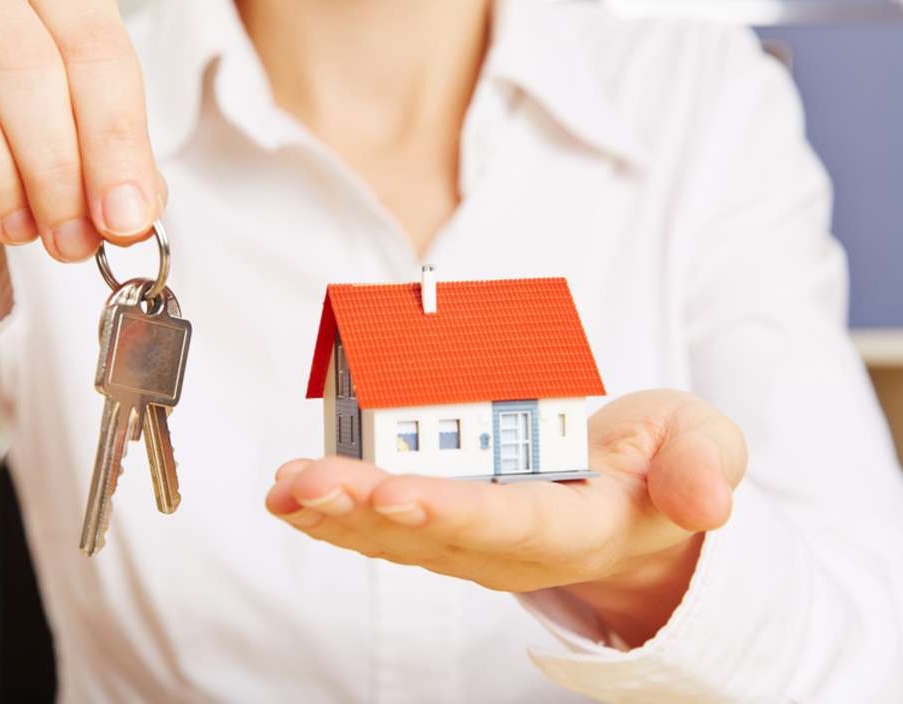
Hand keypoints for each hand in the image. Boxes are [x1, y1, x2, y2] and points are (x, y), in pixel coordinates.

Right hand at [0, 0, 164, 313]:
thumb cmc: (12, 146)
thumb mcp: (79, 156)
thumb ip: (112, 175)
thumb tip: (130, 216)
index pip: (96, 47)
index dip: (115, 140)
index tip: (125, 215)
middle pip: (25, 63)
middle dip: (56, 167)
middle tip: (71, 238)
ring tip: (18, 229)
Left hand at [266, 389, 746, 646]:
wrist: (634, 507)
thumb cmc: (661, 468)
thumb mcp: (704, 447)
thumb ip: (705, 466)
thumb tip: (708, 504)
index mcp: (575, 525)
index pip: (507, 521)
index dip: (450, 510)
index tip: (394, 491)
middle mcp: (512, 543)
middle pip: (430, 532)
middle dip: (362, 508)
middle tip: (305, 484)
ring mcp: (473, 540)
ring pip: (396, 536)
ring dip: (334, 514)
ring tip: (284, 489)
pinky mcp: (447, 526)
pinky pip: (385, 526)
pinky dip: (336, 512)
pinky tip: (291, 494)